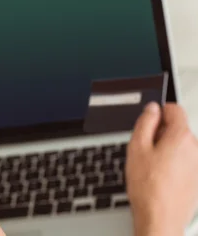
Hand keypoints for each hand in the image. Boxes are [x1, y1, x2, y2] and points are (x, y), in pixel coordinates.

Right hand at [127, 102, 197, 235]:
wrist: (161, 218)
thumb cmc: (148, 187)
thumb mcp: (136, 148)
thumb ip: (145, 123)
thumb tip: (152, 109)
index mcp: (181, 137)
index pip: (174, 109)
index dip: (158, 112)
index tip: (148, 121)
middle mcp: (195, 148)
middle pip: (178, 128)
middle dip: (161, 134)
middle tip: (144, 150)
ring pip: (180, 146)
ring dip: (167, 150)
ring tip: (151, 167)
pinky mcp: (197, 178)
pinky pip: (185, 162)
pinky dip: (173, 164)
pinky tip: (160, 177)